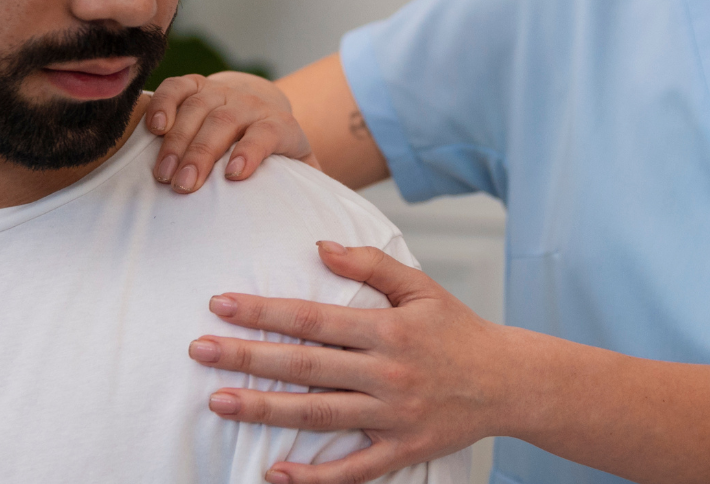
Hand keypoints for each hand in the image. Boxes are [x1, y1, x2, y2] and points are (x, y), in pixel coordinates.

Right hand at [146, 71, 315, 192]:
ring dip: (177, 139)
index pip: (267, 132)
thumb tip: (325, 231)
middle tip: (183, 186)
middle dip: (202, 153)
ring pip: (198, 106)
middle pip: (225, 121)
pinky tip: (153, 128)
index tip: (234, 175)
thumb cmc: (279, 152)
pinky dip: (163, 103)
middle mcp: (250, 104)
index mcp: (280, 125)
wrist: (261, 106)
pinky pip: (177, 87)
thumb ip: (313, 189)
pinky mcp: (196, 85)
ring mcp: (222, 92)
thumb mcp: (301, 167)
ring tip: (162, 172)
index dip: (252, 150)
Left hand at [187, 242, 518, 483]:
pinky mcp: (402, 451)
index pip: (314, 321)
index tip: (221, 306)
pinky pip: (352, 471)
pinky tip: (273, 473)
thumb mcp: (421, 287)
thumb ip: (371, 266)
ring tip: (219, 401)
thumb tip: (321, 247)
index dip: (264, 313)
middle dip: (248, 359)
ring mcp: (393, 416)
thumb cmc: (459, 331)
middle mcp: (388, 374)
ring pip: (318, 416)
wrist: (510, 382)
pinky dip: (313, 478)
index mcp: (388, 330)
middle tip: (199, 351)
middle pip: (305, 368)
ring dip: (265, 410)